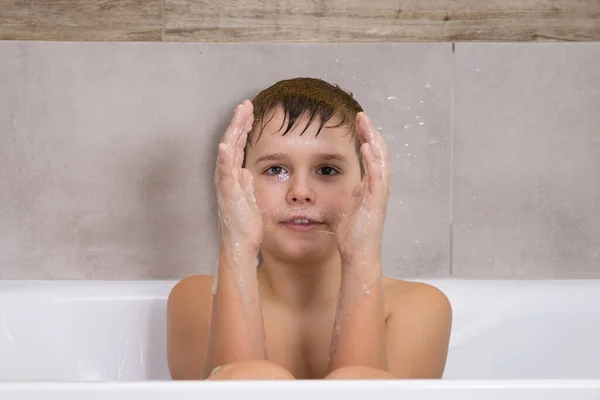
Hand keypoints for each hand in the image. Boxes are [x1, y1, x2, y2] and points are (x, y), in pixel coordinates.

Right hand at [214, 100, 262, 252]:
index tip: (250, 112)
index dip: (243, 128)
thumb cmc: (245, 223)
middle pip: (233, 143)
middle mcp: (227, 176)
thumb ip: (246, 182)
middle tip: (246, 103)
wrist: (241, 242)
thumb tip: (246, 171)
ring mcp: (226, 183)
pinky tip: (225, 144)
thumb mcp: (249, 197)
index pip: (238, 146)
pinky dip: (224, 157)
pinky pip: (224, 172)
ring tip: (239, 113)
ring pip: (228, 151)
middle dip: (239, 122)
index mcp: (234, 175)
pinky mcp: (228, 193)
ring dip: (233, 131)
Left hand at [336, 112, 389, 265]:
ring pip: (381, 160)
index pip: (372, 155)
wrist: (358, 254)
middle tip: (361, 116)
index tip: (358, 123)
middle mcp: (378, 187)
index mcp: (371, 186)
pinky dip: (374, 161)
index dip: (366, 138)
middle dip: (370, 133)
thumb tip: (353, 184)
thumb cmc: (353, 235)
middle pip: (379, 153)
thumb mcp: (348, 207)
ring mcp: (380, 194)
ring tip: (365, 124)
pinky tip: (367, 148)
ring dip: (374, 140)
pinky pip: (378, 177)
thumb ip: (352, 194)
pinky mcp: (377, 202)